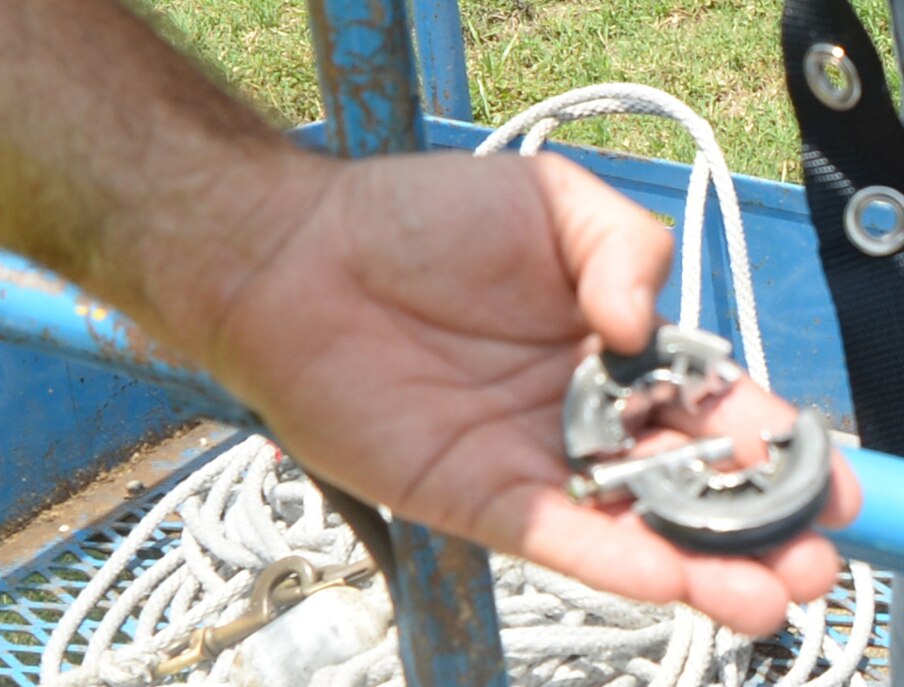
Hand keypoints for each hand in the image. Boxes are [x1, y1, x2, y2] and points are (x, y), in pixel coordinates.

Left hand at [196, 150, 861, 635]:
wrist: (304, 262)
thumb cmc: (416, 220)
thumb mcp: (550, 203)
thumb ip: (628, 250)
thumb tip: (649, 330)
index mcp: (609, 342)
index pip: (707, 403)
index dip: (768, 440)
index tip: (820, 471)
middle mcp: (579, 411)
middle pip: (685, 480)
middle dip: (755, 521)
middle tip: (811, 551)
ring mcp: (532, 461)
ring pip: (634, 528)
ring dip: (706, 565)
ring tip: (771, 592)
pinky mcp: (479, 498)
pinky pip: (559, 540)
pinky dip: (618, 562)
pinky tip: (675, 580)